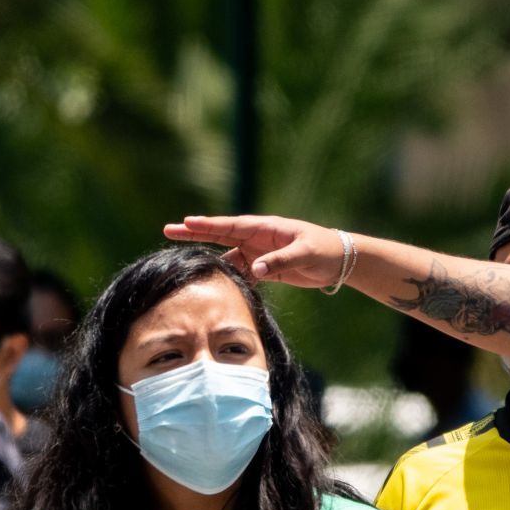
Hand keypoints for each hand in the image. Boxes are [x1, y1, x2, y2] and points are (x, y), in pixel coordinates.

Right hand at [161, 216, 345, 287]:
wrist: (340, 262)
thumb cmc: (324, 251)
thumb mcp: (304, 254)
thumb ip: (280, 262)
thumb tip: (254, 269)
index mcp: (266, 228)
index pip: (230, 225)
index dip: (207, 224)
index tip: (185, 222)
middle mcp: (258, 238)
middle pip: (221, 235)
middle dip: (195, 233)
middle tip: (168, 230)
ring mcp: (260, 253)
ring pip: (229, 257)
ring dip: (211, 262)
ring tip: (186, 265)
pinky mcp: (266, 269)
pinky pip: (242, 274)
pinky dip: (230, 280)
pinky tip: (217, 288)